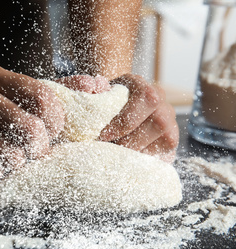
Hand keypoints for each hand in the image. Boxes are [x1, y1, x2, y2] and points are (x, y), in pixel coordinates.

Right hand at [0, 66, 64, 175]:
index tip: (50, 131)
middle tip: (34, 152)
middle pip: (30, 129)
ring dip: (16, 162)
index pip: (43, 97)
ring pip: (11, 155)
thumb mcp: (16, 94)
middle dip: (40, 148)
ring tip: (8, 156)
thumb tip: (99, 86)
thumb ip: (57, 90)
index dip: (56, 122)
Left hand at [56, 74, 178, 162]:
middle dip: (131, 140)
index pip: (145, 97)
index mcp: (137, 84)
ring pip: (166, 137)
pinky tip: (130, 159)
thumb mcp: (87, 99)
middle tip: (111, 149)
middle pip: (159, 121)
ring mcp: (168, 119)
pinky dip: (147, 157)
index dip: (126, 120)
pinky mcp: (170, 140)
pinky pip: (167, 151)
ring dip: (139, 150)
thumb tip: (89, 85)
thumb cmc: (94, 111)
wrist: (105, 124)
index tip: (104, 135)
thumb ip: (83, 90)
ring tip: (118, 155)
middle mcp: (158, 98)